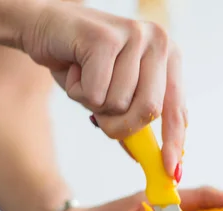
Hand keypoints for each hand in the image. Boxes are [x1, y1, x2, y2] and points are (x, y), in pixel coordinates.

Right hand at [21, 1, 186, 178]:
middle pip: (149, 111)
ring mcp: (133, 36)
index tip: (171, 171)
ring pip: (118, 104)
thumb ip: (134, 122)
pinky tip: (74, 69)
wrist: (45, 27)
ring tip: (86, 78)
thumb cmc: (83, 63)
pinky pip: (95, 93)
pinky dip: (77, 91)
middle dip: (121, 125)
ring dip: (94, 104)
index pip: (176, 109)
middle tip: (102, 117)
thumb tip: (149, 160)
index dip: (174, 143)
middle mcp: (158, 42)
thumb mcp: (114, 95)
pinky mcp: (105, 38)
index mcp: (168, 57)